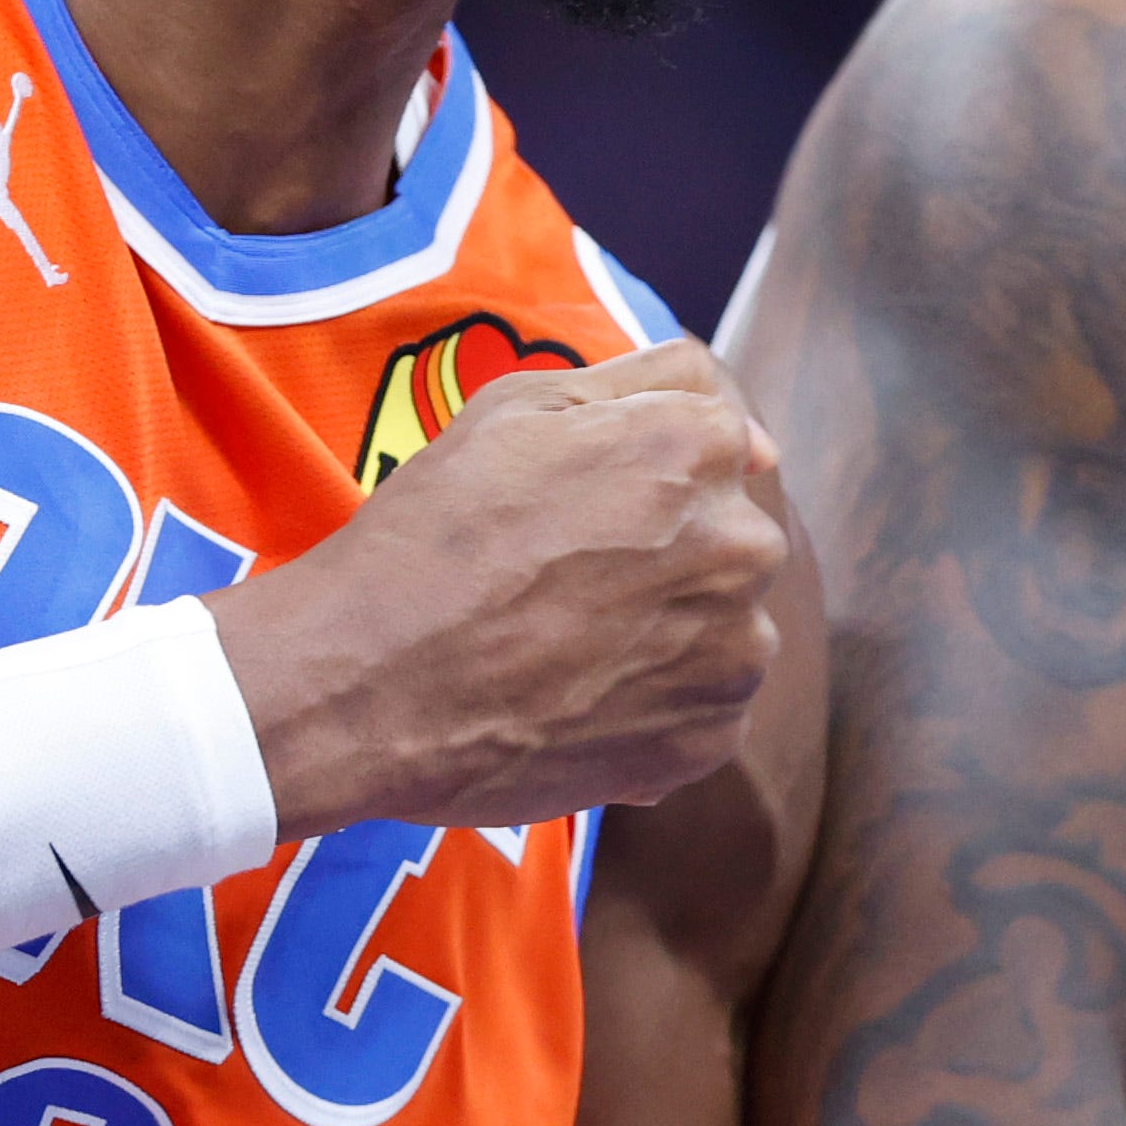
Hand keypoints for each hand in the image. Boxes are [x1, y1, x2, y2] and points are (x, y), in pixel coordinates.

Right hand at [208, 339, 787, 835]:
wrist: (370, 685)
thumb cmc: (433, 536)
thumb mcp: (519, 405)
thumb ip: (651, 387)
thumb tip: (754, 439)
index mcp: (699, 449)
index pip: (716, 441)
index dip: (641, 471)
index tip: (582, 508)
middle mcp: (743, 546)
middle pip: (725, 538)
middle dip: (666, 554)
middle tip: (562, 585)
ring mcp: (734, 652)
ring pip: (720, 627)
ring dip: (666, 634)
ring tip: (566, 649)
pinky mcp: (709, 739)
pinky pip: (701, 709)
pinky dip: (653, 708)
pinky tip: (575, 700)